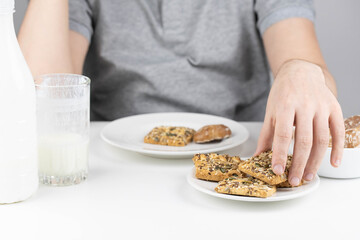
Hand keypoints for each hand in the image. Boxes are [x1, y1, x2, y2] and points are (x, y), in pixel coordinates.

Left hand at [255, 59, 344, 185]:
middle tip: (294, 180)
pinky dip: (338, 149)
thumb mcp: (270, 111)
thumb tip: (258, 156)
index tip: (278, 171)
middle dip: (299, 164)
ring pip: (322, 139)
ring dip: (316, 161)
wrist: (301, 71)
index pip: (283, 135)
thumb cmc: (283, 93)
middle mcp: (304, 106)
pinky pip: (338, 131)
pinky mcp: (334, 107)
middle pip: (304, 140)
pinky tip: (333, 164)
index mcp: (285, 105)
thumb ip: (266, 135)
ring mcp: (321, 107)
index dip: (280, 154)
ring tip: (308, 176)